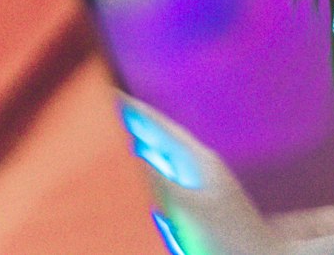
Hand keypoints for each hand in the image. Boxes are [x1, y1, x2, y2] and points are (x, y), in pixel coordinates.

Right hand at [117, 89, 279, 254]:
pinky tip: (136, 184)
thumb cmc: (230, 240)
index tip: (107, 93)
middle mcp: (198, 171)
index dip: (132, 111)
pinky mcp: (195, 213)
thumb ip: (157, 183)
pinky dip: (144, 179)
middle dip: (132, 127)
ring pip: (160, 163)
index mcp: (198, 161)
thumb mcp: (187, 210)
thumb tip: (126, 154)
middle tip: (103, 111)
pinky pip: (163, 187)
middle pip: (159, 141)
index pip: (158, 127)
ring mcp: (198, 191)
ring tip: (114, 140)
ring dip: (138, 152)